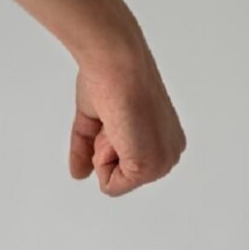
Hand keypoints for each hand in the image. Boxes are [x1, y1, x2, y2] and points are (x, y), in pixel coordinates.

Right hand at [69, 51, 185, 195]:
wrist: (118, 64)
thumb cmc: (110, 79)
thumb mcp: (96, 121)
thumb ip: (88, 149)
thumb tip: (79, 173)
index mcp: (165, 140)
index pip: (125, 167)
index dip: (105, 144)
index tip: (114, 117)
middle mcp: (169, 153)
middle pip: (120, 178)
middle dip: (105, 152)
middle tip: (113, 120)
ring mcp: (162, 162)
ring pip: (115, 182)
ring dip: (103, 153)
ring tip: (115, 122)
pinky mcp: (149, 167)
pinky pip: (110, 185)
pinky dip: (102, 157)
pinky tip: (115, 129)